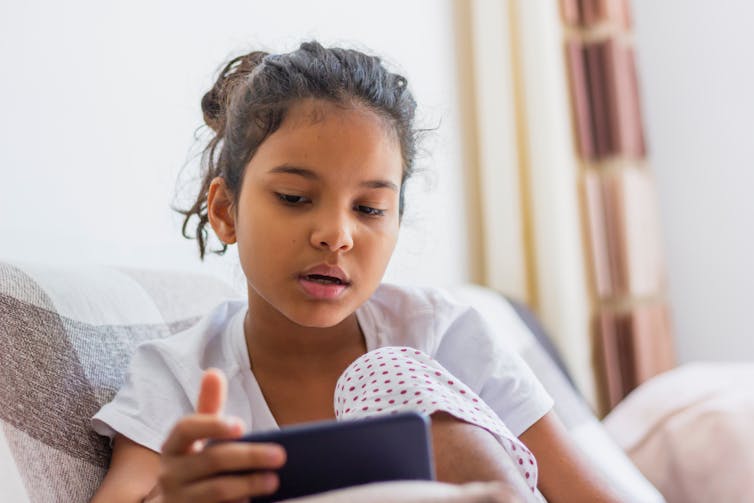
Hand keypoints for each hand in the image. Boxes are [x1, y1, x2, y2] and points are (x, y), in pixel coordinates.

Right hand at [153, 368, 285, 501]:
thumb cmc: (194, 463)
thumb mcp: (198, 437)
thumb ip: (208, 408)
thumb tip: (213, 372)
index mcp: (173, 446)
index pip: (187, 428)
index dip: (212, 425)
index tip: (241, 425)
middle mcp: (171, 473)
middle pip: (212, 460)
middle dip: (248, 456)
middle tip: (279, 455)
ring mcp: (179, 499)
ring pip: (217, 490)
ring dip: (249, 484)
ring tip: (274, 480)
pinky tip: (254, 501)